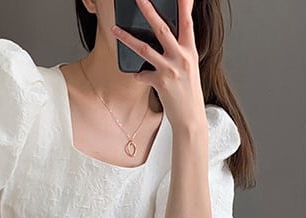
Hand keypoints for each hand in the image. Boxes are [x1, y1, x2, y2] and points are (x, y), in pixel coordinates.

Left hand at [111, 0, 203, 131]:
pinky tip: (137, 75)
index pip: (187, 22)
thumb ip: (180, 51)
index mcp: (190, 51)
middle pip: (162, 29)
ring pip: (145, 49)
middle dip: (149, 12)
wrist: (190, 118)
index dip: (184, 5)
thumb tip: (168, 38)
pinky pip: (142, 74)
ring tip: (115, 29)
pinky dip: (138, 74)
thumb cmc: (189, 92)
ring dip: (127, 39)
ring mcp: (171, 70)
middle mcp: (181, 58)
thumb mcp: (189, 67)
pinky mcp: (161, 83)